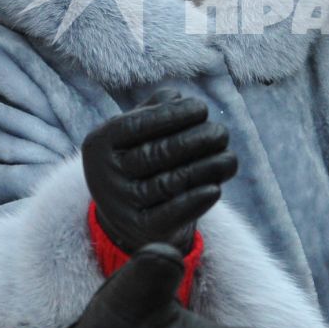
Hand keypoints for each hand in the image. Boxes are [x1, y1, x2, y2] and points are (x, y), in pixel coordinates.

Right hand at [82, 89, 237, 252]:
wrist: (127, 214)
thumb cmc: (139, 158)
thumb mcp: (137, 132)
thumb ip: (155, 109)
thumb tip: (177, 97)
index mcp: (100, 144)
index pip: (136, 126)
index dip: (171, 115)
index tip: (202, 108)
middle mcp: (104, 176)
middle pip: (155, 154)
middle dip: (195, 140)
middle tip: (221, 133)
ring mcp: (120, 206)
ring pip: (168, 184)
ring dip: (205, 168)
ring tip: (229, 158)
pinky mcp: (140, 230)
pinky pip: (170, 215)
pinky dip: (195, 202)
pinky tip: (217, 188)